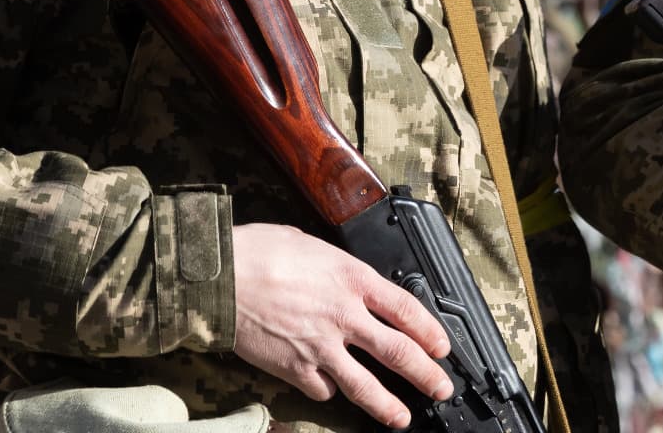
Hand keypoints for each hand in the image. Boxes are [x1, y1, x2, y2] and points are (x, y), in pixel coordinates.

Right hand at [230, 223, 452, 429]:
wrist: (220, 276)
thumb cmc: (260, 251)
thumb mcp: (314, 247)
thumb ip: (339, 270)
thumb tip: (349, 281)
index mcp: (353, 278)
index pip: (406, 309)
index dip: (430, 331)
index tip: (442, 346)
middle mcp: (344, 315)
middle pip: (398, 351)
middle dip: (425, 373)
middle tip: (441, 387)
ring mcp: (321, 346)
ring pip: (365, 384)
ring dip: (389, 404)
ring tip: (403, 417)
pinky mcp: (295, 369)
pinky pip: (322, 389)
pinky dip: (328, 391)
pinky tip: (330, 390)